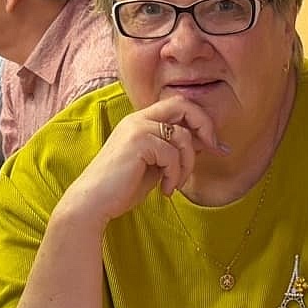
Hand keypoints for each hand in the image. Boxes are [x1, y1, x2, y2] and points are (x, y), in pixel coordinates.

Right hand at [59, 97, 224, 226]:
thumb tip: (204, 142)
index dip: (201, 121)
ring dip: (187, 165)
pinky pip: (172, 154)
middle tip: (214, 149)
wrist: (93, 202)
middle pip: (183, 105)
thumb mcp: (155, 166)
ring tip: (174, 185)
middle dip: (205, 126)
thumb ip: (174, 151)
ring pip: (183, 136)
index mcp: (140, 122)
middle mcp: (138, 119)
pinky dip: (175, 175)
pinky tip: (165, 190)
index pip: (178, 105)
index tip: (214, 144)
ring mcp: (137, 128)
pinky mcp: (138, 142)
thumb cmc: (122, 188)